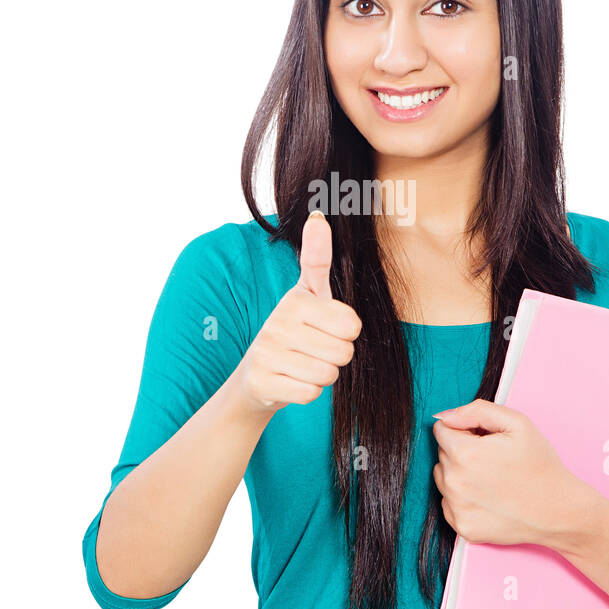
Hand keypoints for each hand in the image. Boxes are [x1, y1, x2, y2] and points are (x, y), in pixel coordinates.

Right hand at [233, 210, 362, 413]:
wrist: (257, 376)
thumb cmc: (293, 331)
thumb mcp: (307, 294)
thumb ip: (317, 258)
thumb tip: (318, 216)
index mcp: (296, 300)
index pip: (351, 324)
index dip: (346, 332)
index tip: (327, 328)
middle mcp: (278, 323)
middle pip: (343, 351)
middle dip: (337, 356)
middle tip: (316, 350)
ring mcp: (267, 353)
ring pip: (328, 373)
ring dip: (323, 375)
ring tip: (304, 364)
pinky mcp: (262, 382)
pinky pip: (310, 392)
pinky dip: (307, 391)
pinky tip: (293, 380)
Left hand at [432, 399, 604, 547]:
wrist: (559, 511)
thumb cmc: (540, 464)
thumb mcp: (517, 423)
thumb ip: (476, 410)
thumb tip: (444, 416)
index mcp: (464, 453)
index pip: (441, 429)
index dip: (464, 430)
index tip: (484, 439)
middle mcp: (454, 482)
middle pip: (442, 453)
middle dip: (461, 450)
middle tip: (493, 460)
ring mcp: (457, 508)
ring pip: (442, 478)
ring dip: (459, 474)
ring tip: (491, 479)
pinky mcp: (463, 528)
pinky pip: (449, 504)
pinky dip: (463, 499)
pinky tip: (488, 498)